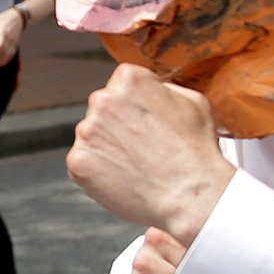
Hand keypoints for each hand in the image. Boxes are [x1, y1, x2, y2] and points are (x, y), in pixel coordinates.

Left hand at [0, 8, 25, 68]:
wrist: (18, 18)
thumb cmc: (4, 19)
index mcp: (3, 32)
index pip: (0, 44)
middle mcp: (9, 38)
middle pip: (3, 51)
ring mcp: (13, 42)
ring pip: (8, 54)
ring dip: (2, 61)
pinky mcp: (16, 44)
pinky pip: (12, 54)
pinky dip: (7, 60)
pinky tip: (2, 64)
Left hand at [69, 65, 231, 241]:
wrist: (190, 195)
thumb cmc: (196, 152)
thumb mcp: (194, 102)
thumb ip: (164, 90)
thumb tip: (150, 93)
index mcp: (129, 79)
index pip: (122, 84)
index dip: (137, 105)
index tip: (146, 120)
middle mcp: (102, 100)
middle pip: (104, 109)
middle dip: (119, 125)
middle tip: (143, 146)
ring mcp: (86, 132)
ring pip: (93, 136)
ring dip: (109, 147)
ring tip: (137, 165)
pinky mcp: (78, 162)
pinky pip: (85, 163)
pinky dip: (99, 172)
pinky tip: (125, 177)